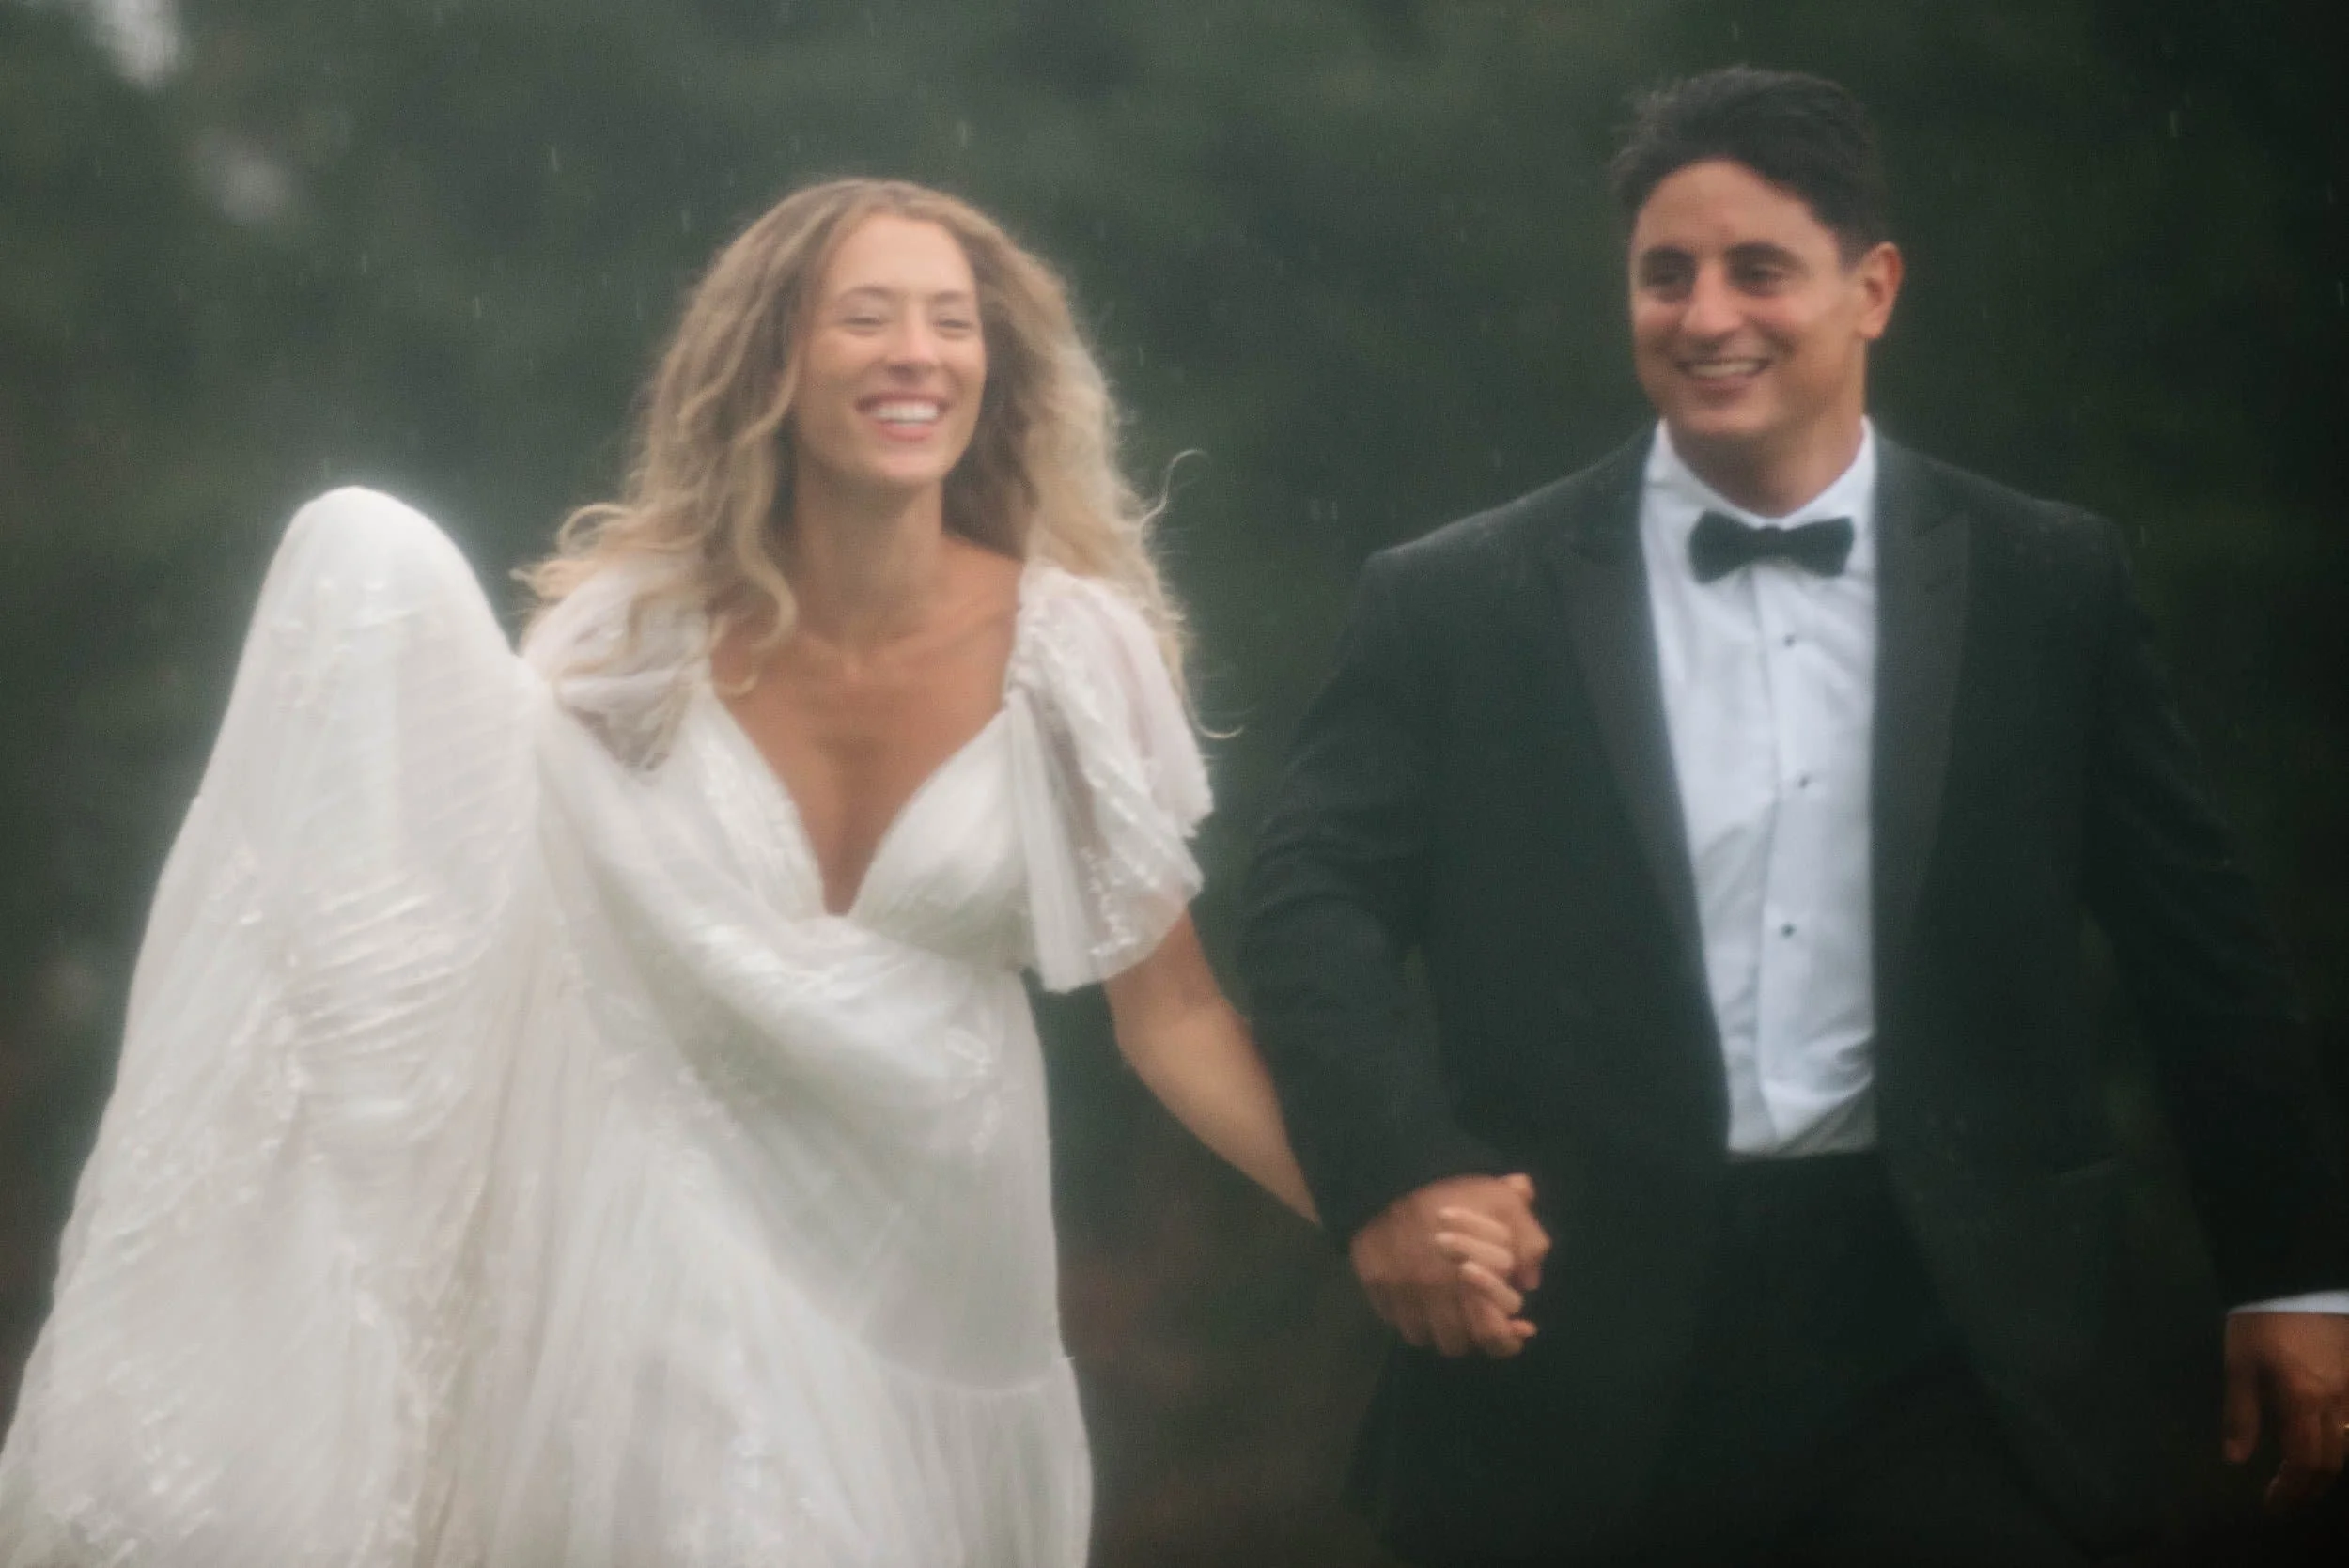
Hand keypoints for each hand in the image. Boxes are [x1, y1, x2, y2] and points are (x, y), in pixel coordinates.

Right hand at [1349, 1173, 1548, 1358]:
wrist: (1395, 1170)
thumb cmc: (1455, 1190)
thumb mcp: (1505, 1204)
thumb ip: (1529, 1243)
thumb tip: (1530, 1282)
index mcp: (1469, 1279)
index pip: (1492, 1337)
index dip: (1507, 1341)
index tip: (1515, 1331)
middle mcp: (1432, 1293)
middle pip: (1456, 1345)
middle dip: (1470, 1335)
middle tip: (1476, 1318)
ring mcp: (1399, 1291)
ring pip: (1420, 1337)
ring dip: (1435, 1329)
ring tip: (1445, 1310)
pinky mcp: (1374, 1283)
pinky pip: (1391, 1318)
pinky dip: (1406, 1315)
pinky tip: (1417, 1297)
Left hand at [2222, 1310, 2348, 1507]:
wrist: (2295, 1275)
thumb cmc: (2260, 1319)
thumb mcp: (2239, 1363)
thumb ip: (2241, 1413)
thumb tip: (2236, 1459)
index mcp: (2303, 1401)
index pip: (2304, 1463)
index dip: (2291, 1491)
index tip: (2274, 1506)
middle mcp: (2338, 1402)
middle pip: (2333, 1461)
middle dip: (2310, 1487)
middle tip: (2288, 1498)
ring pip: (2348, 1443)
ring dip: (2327, 1467)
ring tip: (2301, 1477)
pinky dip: (2340, 1440)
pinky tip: (2322, 1441)